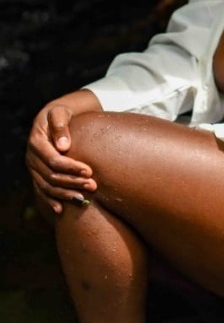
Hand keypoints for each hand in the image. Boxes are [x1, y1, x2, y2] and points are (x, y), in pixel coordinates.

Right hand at [26, 91, 99, 214]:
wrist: (57, 117)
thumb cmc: (63, 112)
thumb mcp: (62, 111)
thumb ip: (61, 125)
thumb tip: (63, 146)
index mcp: (36, 141)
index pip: (53, 159)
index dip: (71, 167)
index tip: (89, 171)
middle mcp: (31, 156)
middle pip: (51, 175)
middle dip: (72, 182)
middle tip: (93, 185)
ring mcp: (33, 167)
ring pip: (46, 186)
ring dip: (65, 194)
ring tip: (84, 198)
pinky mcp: (37, 174)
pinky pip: (41, 191)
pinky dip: (51, 201)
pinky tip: (61, 210)